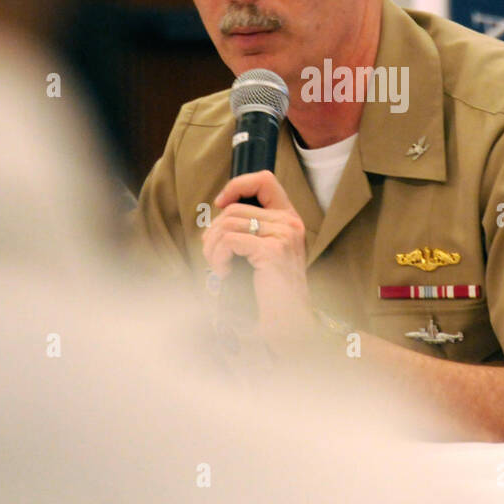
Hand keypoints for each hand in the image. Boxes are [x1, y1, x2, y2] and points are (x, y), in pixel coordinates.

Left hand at [202, 171, 312, 338]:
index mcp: (290, 219)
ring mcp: (284, 235)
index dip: (237, 185)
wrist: (288, 323)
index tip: (220, 203)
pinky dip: (218, 257)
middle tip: (213, 255)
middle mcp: (290, 223)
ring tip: (217, 266)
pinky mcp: (272, 250)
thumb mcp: (261, 254)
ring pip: (228, 223)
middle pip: (235, 208)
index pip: (264, 179)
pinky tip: (224, 273)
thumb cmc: (271, 293)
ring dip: (212, 246)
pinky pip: (229, 240)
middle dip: (214, 231)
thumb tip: (215, 219)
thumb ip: (248, 231)